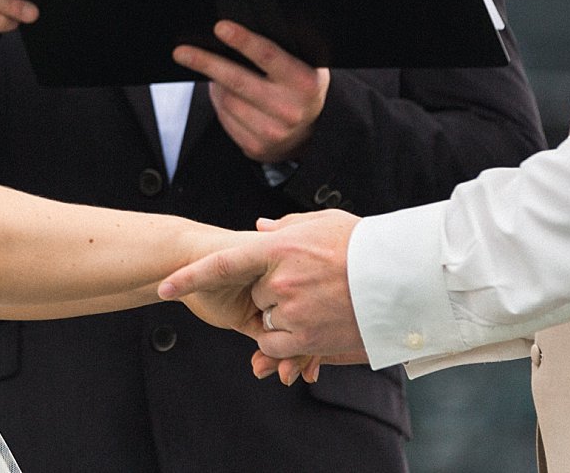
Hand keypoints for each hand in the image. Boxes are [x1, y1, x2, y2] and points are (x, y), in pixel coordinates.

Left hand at [159, 210, 367, 366]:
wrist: (405, 277)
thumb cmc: (363, 245)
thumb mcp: (321, 223)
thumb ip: (284, 227)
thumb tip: (259, 229)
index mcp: (279, 248)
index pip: (222, 263)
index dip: (189, 276)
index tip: (164, 285)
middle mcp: (280, 281)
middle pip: (254, 293)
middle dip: (271, 290)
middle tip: (309, 280)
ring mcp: (294, 312)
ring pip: (267, 319)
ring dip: (284, 314)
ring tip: (320, 299)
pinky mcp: (310, 339)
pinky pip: (279, 344)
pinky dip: (288, 340)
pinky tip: (315, 322)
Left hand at [174, 22, 328, 161]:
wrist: (311, 134)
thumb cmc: (300, 89)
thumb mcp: (304, 65)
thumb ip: (281, 50)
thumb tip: (238, 31)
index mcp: (303, 82)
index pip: (268, 56)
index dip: (243, 40)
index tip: (220, 27)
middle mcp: (289, 109)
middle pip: (237, 81)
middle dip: (206, 63)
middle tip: (182, 52)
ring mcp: (272, 132)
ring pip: (226, 101)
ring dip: (215, 85)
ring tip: (217, 75)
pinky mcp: (256, 147)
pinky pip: (224, 119)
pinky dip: (219, 104)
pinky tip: (225, 96)